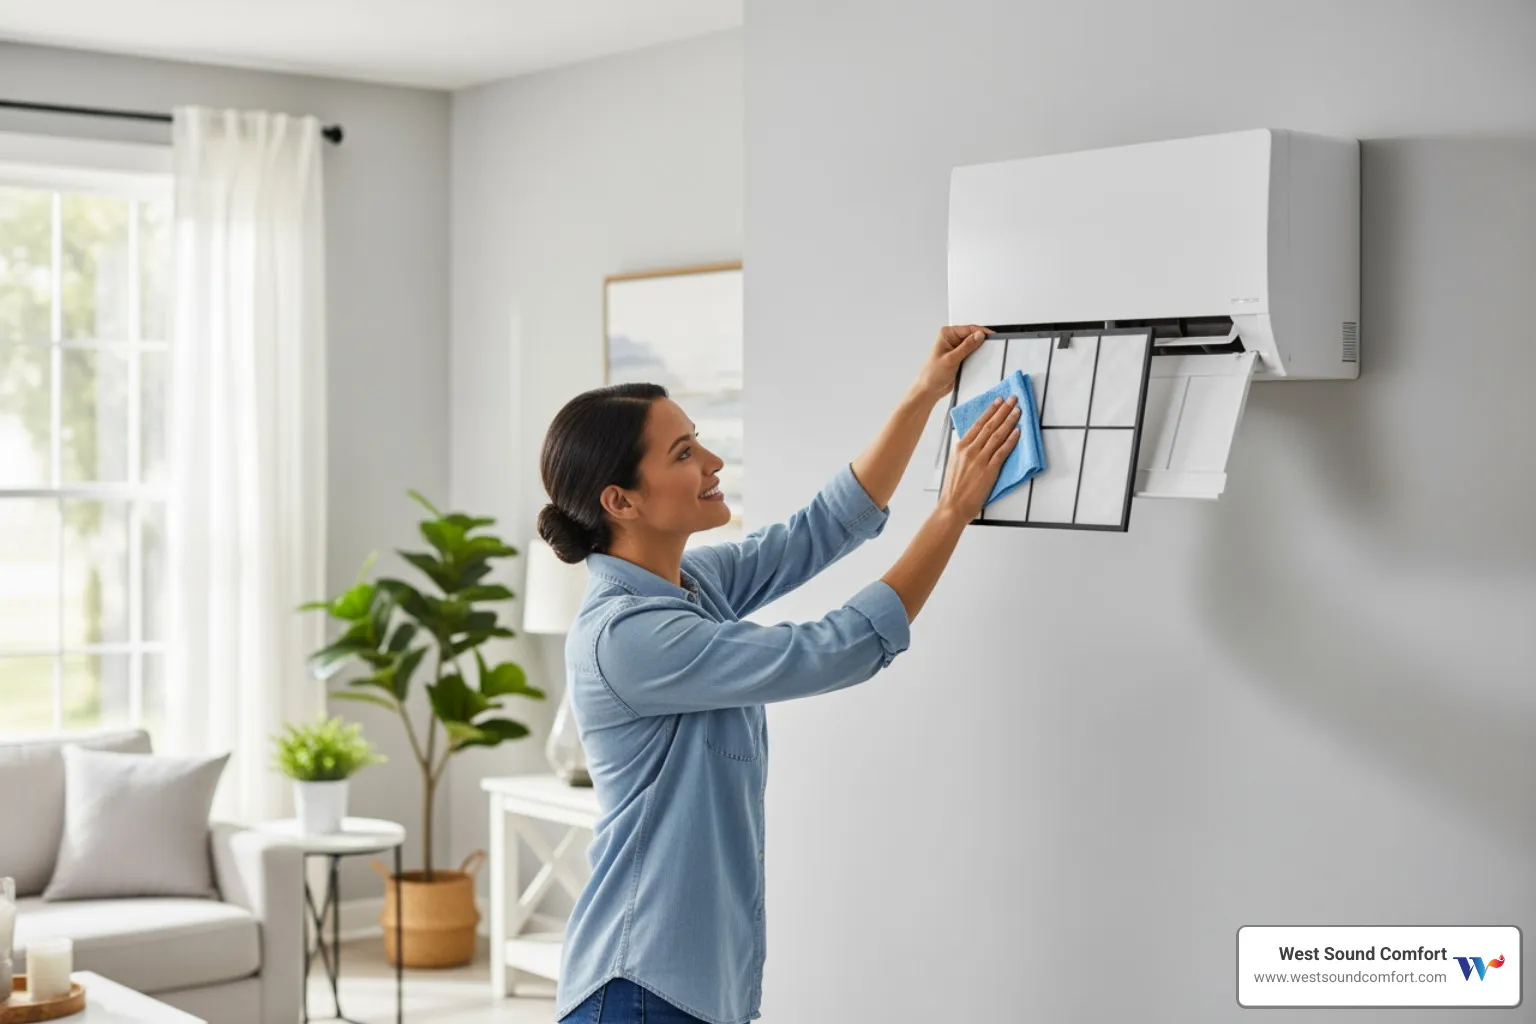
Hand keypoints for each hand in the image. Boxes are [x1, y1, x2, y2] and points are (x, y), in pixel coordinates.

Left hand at [913, 325, 991, 401]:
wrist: (930, 390)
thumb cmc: (932, 374)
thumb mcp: (951, 359)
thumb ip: (966, 346)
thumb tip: (979, 335)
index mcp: (947, 334)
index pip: (968, 329)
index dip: (981, 332)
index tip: (992, 337)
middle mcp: (952, 339)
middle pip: (972, 336)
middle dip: (981, 341)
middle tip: (992, 347)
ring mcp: (956, 348)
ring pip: (974, 345)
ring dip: (980, 350)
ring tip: (987, 355)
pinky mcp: (960, 357)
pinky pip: (972, 354)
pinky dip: (977, 357)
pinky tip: (981, 361)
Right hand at [939, 395, 1020, 520]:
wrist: (953, 506)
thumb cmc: (954, 488)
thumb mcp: (955, 463)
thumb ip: (965, 451)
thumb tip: (975, 441)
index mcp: (960, 447)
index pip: (979, 424)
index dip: (990, 411)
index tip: (999, 401)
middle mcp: (970, 450)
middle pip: (990, 426)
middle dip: (1003, 410)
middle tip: (1013, 399)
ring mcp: (980, 459)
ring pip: (997, 435)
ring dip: (1009, 421)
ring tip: (1018, 410)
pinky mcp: (989, 470)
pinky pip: (1002, 452)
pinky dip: (1011, 440)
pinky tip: (1018, 432)